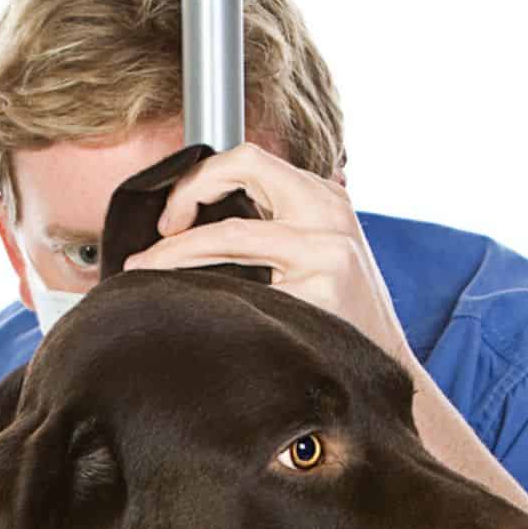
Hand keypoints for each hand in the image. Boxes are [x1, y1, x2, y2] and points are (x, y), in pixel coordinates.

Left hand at [121, 142, 413, 365]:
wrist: (382, 369)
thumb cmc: (339, 319)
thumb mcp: (315, 255)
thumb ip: (273, 229)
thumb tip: (193, 224)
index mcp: (324, 196)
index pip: (250, 159)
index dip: (202, 178)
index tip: (174, 216)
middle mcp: (328, 210)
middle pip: (243, 166)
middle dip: (187, 192)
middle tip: (161, 230)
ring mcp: (327, 247)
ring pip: (230, 233)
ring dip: (174, 252)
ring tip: (145, 269)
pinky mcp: (320, 286)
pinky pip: (241, 282)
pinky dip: (202, 288)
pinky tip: (184, 303)